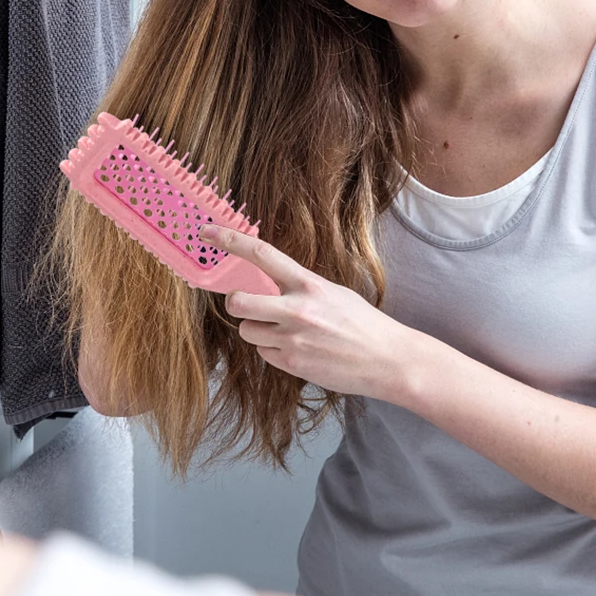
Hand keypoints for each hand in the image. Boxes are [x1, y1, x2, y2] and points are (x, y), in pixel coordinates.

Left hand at [199, 224, 417, 401]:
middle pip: (238, 302)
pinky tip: (298, 350)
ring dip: (258, 330)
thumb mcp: (331, 292)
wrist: (388, 360)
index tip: (206, 232)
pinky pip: (263, 353)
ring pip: (247, 331)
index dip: (229, 240)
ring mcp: (292, 338)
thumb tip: (265, 282)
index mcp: (308, 283)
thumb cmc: (361, 323)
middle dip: (236, 303)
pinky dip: (273, 351)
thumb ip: (298, 286)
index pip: (261, 254)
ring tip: (286, 332)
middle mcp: (297, 309)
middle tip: (247, 304)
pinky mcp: (292, 363)